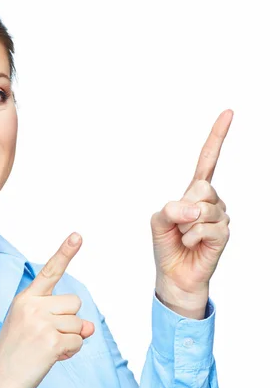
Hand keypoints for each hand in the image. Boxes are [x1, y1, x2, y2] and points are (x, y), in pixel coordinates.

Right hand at [0, 233, 94, 387]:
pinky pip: (78, 343)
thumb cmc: (14, 353)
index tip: (78, 235)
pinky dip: (69, 354)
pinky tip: (49, 358)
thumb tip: (90, 326)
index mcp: (25, 298)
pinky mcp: (52, 342)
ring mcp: (42, 323)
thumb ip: (61, 319)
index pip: (49, 272)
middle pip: (75, 303)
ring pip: (79, 325)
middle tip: (45, 337)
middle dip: (69, 321)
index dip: (65, 253)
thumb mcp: (33, 328)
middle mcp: (32, 306)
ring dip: (69, 340)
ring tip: (44, 349)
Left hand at [150, 109, 232, 304]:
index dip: (217, 137)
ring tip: (184, 238)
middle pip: (202, 187)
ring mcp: (219, 216)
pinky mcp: (223, 233)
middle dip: (184, 207)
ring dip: (185, 227)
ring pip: (203, 209)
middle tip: (179, 226)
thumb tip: (194, 210)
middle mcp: (210, 201)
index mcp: (193, 192)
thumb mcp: (158, 222)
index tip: (228, 113)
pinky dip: (191, 237)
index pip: (207, 160)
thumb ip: (170, 209)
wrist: (174, 274)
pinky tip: (191, 244)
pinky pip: (206, 228)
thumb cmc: (167, 246)